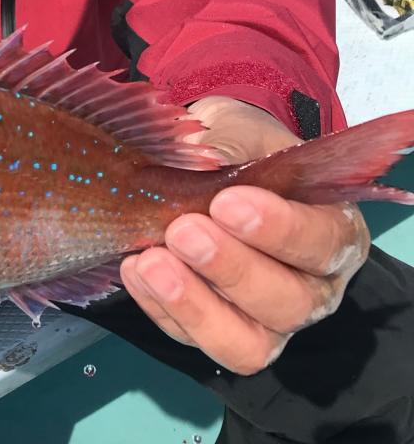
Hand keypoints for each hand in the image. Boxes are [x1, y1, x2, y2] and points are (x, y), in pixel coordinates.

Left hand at [119, 95, 370, 374]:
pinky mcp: (223, 334)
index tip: (226, 202)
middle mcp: (312, 286)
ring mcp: (270, 320)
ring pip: (248, 342)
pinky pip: (197, 341)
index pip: (323, 242)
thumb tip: (200, 153)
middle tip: (183, 231)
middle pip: (288, 301)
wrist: (205, 165)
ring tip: (153, 263)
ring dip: (196, 305)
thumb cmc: (238, 148)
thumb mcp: (237, 127)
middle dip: (232, 268)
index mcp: (333, 228)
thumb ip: (228, 140)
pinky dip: (164, 310)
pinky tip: (136, 269)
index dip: (279, 229)